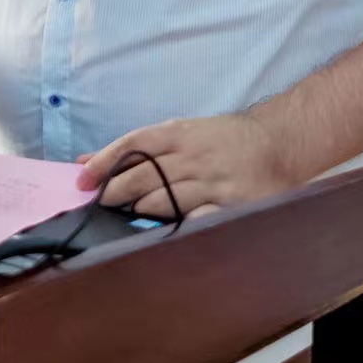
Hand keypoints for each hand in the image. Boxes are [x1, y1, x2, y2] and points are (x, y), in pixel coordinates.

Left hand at [76, 112, 294, 218]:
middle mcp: (193, 156)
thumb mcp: (182, 132)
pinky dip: (176, 225)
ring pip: (163, 199)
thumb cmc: (223, 140)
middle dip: (115, 192)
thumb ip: (137, 148)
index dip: (103, 163)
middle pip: (143, 175)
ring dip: (140, 211)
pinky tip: (164, 231)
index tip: (82, 181)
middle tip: (101, 204)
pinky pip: (196, 219)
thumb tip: (85, 162)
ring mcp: (212, 181)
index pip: (132, 145)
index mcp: (179, 134)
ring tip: (129, 216)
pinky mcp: (231, 205)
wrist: (279, 143)